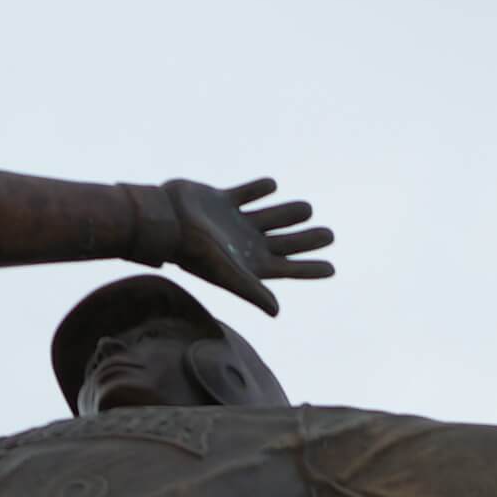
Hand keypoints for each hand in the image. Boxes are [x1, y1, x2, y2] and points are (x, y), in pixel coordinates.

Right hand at [154, 176, 337, 314]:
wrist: (164, 222)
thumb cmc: (194, 252)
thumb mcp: (227, 273)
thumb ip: (252, 291)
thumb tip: (277, 311)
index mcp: (250, 263)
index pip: (288, 268)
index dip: (310, 269)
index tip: (332, 269)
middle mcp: (244, 243)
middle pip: (284, 243)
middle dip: (307, 240)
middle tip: (329, 235)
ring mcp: (233, 221)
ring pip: (269, 217)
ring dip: (288, 213)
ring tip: (307, 208)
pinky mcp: (221, 199)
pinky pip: (245, 193)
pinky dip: (258, 188)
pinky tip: (271, 185)